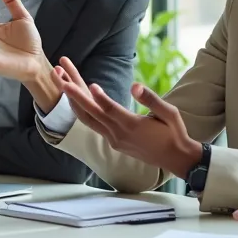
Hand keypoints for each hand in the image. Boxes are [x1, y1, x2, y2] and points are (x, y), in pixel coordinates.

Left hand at [51, 59, 201, 177]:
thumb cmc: (174, 132)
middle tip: (60, 80)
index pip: (111, 110)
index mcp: (132, 126)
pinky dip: (83, 112)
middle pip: (92, 114)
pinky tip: (76, 100)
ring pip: (88, 120)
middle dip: (74, 95)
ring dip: (74, 102)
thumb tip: (135, 85)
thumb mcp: (169, 113)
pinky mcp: (114, 142)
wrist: (176, 158)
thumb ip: (151, 99)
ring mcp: (114, 140)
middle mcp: (119, 134)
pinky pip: (94, 125)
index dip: (100, 98)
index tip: (89, 85)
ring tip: (62, 83)